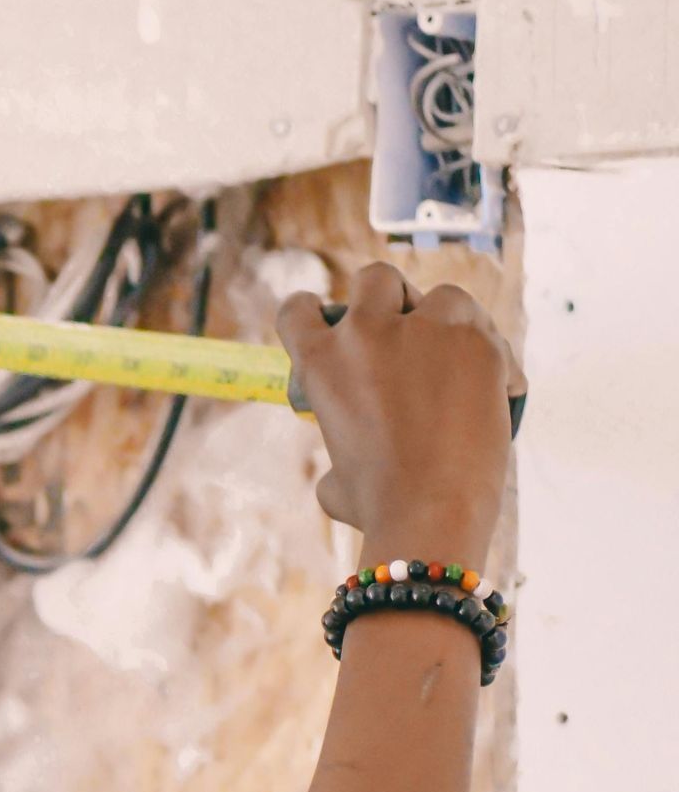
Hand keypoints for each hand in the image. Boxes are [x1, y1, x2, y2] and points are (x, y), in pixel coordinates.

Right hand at [277, 263, 520, 570]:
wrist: (432, 514)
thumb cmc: (378, 507)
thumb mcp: (336, 479)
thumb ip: (340, 449)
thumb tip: (347, 460)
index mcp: (322, 363)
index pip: (300, 310)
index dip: (312, 314)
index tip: (330, 327)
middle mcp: (370, 332)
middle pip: (376, 278)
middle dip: (389, 299)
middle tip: (403, 335)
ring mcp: (430, 329)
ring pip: (444, 296)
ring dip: (448, 321)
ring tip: (456, 364)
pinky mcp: (481, 342)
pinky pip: (488, 334)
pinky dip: (491, 358)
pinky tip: (492, 393)